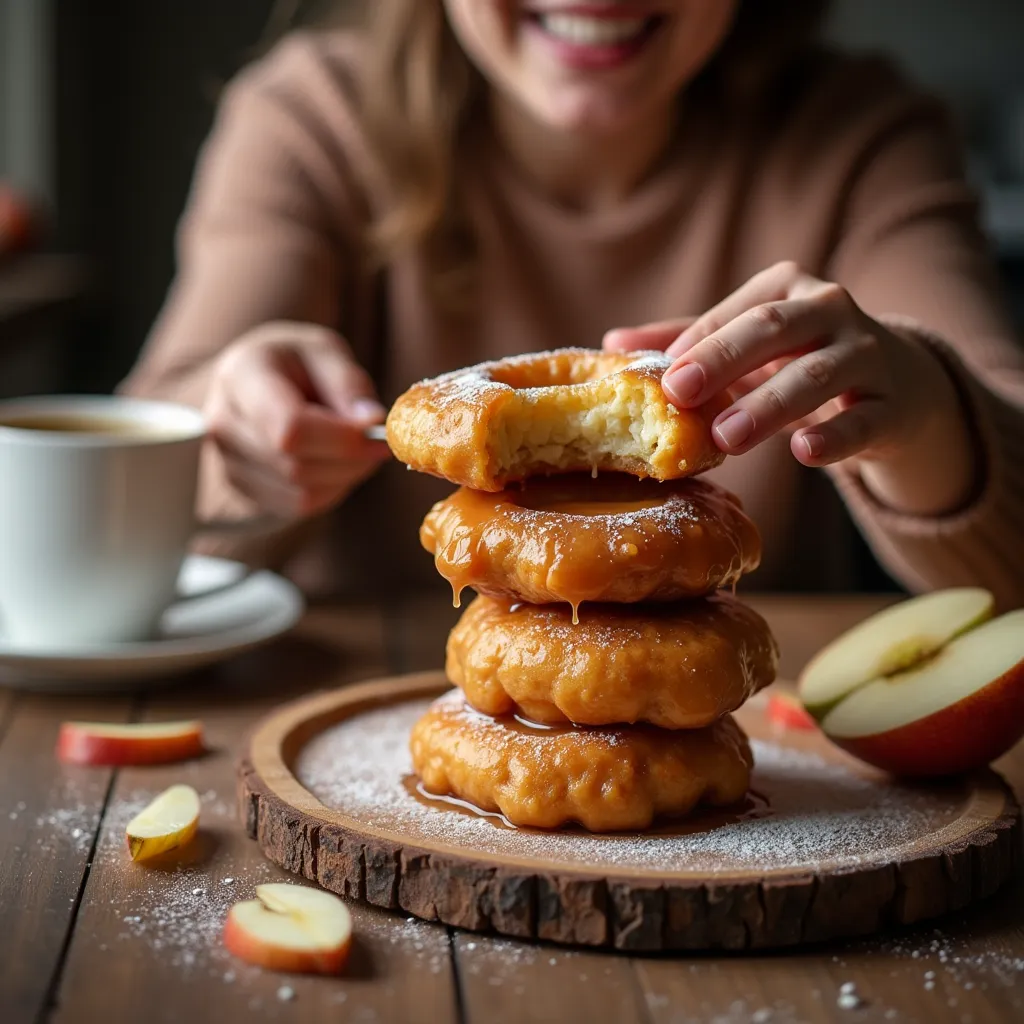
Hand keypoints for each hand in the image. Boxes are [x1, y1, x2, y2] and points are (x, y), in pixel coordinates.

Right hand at [204, 322, 388, 518]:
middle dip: (350, 460)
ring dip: (344, 476)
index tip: (377, 434)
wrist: (264, 382)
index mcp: (240, 375)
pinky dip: (330, 490)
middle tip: (377, 443)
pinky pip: (298, 506)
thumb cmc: (299, 364)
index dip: (341, 440)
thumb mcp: (326, 353)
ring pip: (302, 493)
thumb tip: (371, 422)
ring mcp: (226, 460)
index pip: (289, 428)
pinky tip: (333, 463)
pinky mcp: (242, 488)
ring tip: (353, 447)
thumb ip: (348, 384)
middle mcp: (222, 421)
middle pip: (297, 466)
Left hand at [604, 261, 964, 469]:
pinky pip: (863, 420)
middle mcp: (829, 309)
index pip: (733, 315)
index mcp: (786, 289)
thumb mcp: (747, 349)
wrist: (900, 387)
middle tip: (679, 394)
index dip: (696, 347)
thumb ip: (687, 343)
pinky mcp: (893, 405)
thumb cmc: (803, 360)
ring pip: (816, 374)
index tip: (661, 381)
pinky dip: (834, 435)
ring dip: (767, 405)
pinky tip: (804, 451)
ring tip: (724, 437)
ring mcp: (868, 354)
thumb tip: (611, 345)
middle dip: (722, 359)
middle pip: (772, 329)